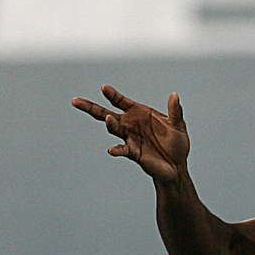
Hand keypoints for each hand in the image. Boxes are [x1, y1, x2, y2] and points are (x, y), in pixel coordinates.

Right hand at [72, 84, 189, 183]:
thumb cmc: (177, 144)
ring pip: (113, 129)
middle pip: (105, 113)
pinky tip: (112, 150)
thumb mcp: (178, 126)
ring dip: (110, 124)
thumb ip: (175, 111)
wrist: (177, 167)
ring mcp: (129, 138)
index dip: (112, 95)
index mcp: (139, 113)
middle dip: (90, 107)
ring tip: (108, 119)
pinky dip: (116, 150)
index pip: (121, 101)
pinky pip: (122, 150)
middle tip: (75, 101)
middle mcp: (130, 124)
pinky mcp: (133, 153)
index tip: (104, 88)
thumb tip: (174, 95)